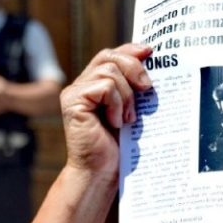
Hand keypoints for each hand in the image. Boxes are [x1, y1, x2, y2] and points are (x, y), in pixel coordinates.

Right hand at [59, 43, 152, 177]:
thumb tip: (149, 57)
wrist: (104, 172)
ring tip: (128, 119)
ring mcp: (75, 92)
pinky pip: (104, 87)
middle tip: (147, 89)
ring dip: (127, 95)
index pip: (112, 55)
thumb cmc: (121, 146)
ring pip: (109, 71)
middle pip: (109, 56)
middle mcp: (83, 85)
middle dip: (134, 68)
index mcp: (96, 84)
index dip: (130, 50)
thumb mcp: (133, 110)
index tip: (150, 52)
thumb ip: (135, 87)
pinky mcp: (72, 101)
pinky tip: (116, 122)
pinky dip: (117, 104)